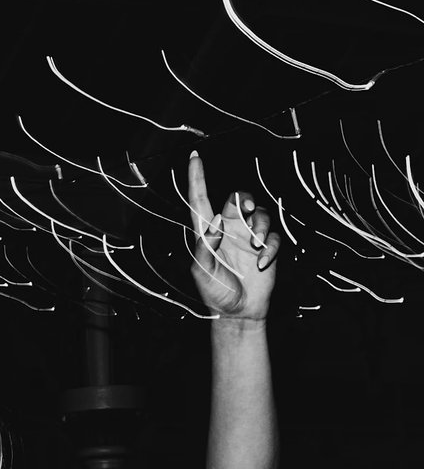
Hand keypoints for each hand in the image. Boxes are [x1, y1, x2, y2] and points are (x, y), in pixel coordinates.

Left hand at [185, 153, 275, 321]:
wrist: (239, 312)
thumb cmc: (216, 293)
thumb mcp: (202, 272)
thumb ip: (205, 247)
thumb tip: (215, 221)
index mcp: (207, 233)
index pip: (201, 200)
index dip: (197, 178)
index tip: (195, 156)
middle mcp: (228, 229)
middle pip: (238, 198)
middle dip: (245, 200)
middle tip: (246, 210)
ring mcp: (248, 237)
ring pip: (260, 213)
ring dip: (259, 227)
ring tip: (254, 248)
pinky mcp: (265, 247)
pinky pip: (272, 237)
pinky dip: (269, 248)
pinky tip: (261, 264)